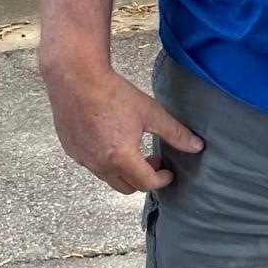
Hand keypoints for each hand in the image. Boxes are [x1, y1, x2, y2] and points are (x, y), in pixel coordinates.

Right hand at [42, 60, 202, 194]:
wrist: (76, 79)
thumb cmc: (113, 94)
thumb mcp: (150, 112)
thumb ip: (175, 133)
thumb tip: (197, 146)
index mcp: (121, 158)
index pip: (146, 183)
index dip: (162, 179)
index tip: (168, 172)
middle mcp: (99, 164)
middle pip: (126, 187)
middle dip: (143, 179)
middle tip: (152, 161)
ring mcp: (82, 159)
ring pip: (108, 177)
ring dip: (123, 171)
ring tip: (133, 150)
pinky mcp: (71, 150)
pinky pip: (91, 164)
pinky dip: (104, 161)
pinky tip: (110, 140)